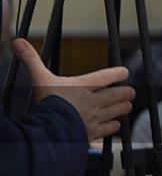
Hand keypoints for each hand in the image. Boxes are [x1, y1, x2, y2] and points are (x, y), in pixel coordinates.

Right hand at [13, 38, 134, 140]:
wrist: (47, 132)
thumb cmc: (46, 104)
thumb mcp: (40, 79)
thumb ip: (32, 61)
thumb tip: (19, 43)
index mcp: (85, 85)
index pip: (110, 75)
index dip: (120, 73)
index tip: (123, 72)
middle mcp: (94, 101)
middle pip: (121, 93)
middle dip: (126, 92)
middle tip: (127, 92)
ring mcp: (95, 117)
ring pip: (120, 110)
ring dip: (122, 107)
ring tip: (123, 105)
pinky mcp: (94, 133)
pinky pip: (112, 129)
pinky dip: (114, 126)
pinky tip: (112, 124)